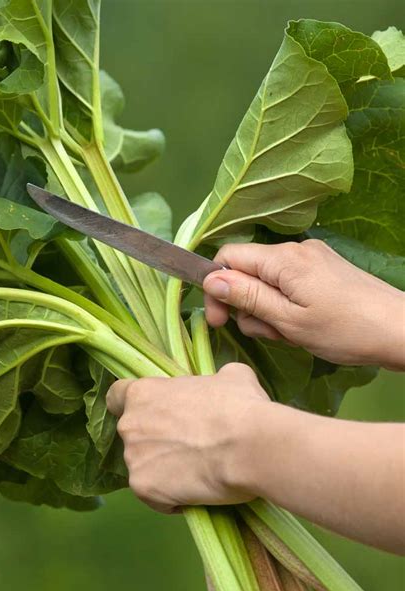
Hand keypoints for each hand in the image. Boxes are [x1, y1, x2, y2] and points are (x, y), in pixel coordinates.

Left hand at [106, 364, 268, 512]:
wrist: (250, 446)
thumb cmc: (240, 406)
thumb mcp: (231, 377)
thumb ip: (211, 382)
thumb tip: (220, 386)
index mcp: (143, 393)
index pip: (116, 397)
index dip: (131, 406)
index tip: (149, 415)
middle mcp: (129, 425)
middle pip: (133, 436)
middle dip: (154, 442)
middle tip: (188, 447)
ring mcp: (134, 459)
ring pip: (144, 468)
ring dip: (164, 471)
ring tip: (198, 473)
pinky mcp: (144, 489)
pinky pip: (156, 497)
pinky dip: (172, 498)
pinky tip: (198, 492)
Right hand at [203, 240, 404, 369]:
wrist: (400, 330)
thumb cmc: (345, 330)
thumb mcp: (288, 320)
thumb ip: (247, 297)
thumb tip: (210, 280)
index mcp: (284, 259)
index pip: (229, 257)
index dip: (217, 288)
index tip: (219, 321)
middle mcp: (296, 250)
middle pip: (248, 271)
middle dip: (247, 305)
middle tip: (267, 334)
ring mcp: (312, 259)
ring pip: (268, 282)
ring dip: (268, 311)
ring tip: (290, 334)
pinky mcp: (324, 270)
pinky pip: (289, 285)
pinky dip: (286, 306)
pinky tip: (302, 327)